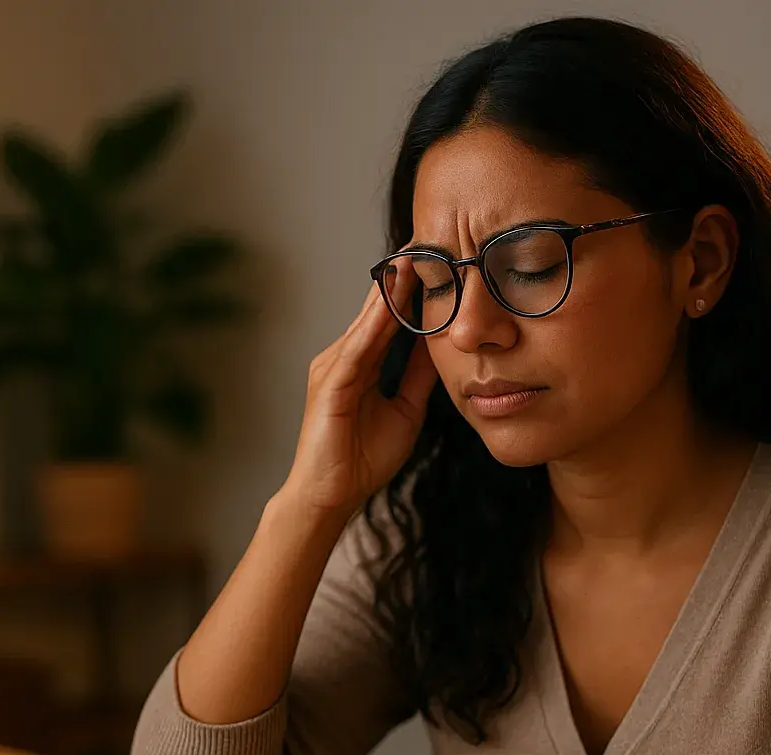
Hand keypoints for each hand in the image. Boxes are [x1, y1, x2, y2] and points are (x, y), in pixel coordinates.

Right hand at [280, 274, 437, 519]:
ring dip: (389, 290)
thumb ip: (417, 377)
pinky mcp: (331, 384)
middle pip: (377, 311)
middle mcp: (343, 358)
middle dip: (401, 278)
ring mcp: (333, 367)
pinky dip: (376, 323)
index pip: (389, 319)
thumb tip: (440, 347)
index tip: (438, 262)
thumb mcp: (405, 410)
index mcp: (359, 364)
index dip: (411, 291)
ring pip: (368, 322)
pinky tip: (392, 302)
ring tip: (412, 258)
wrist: (330, 496)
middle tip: (428, 242)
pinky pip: (358, 347)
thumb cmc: (361, 460)